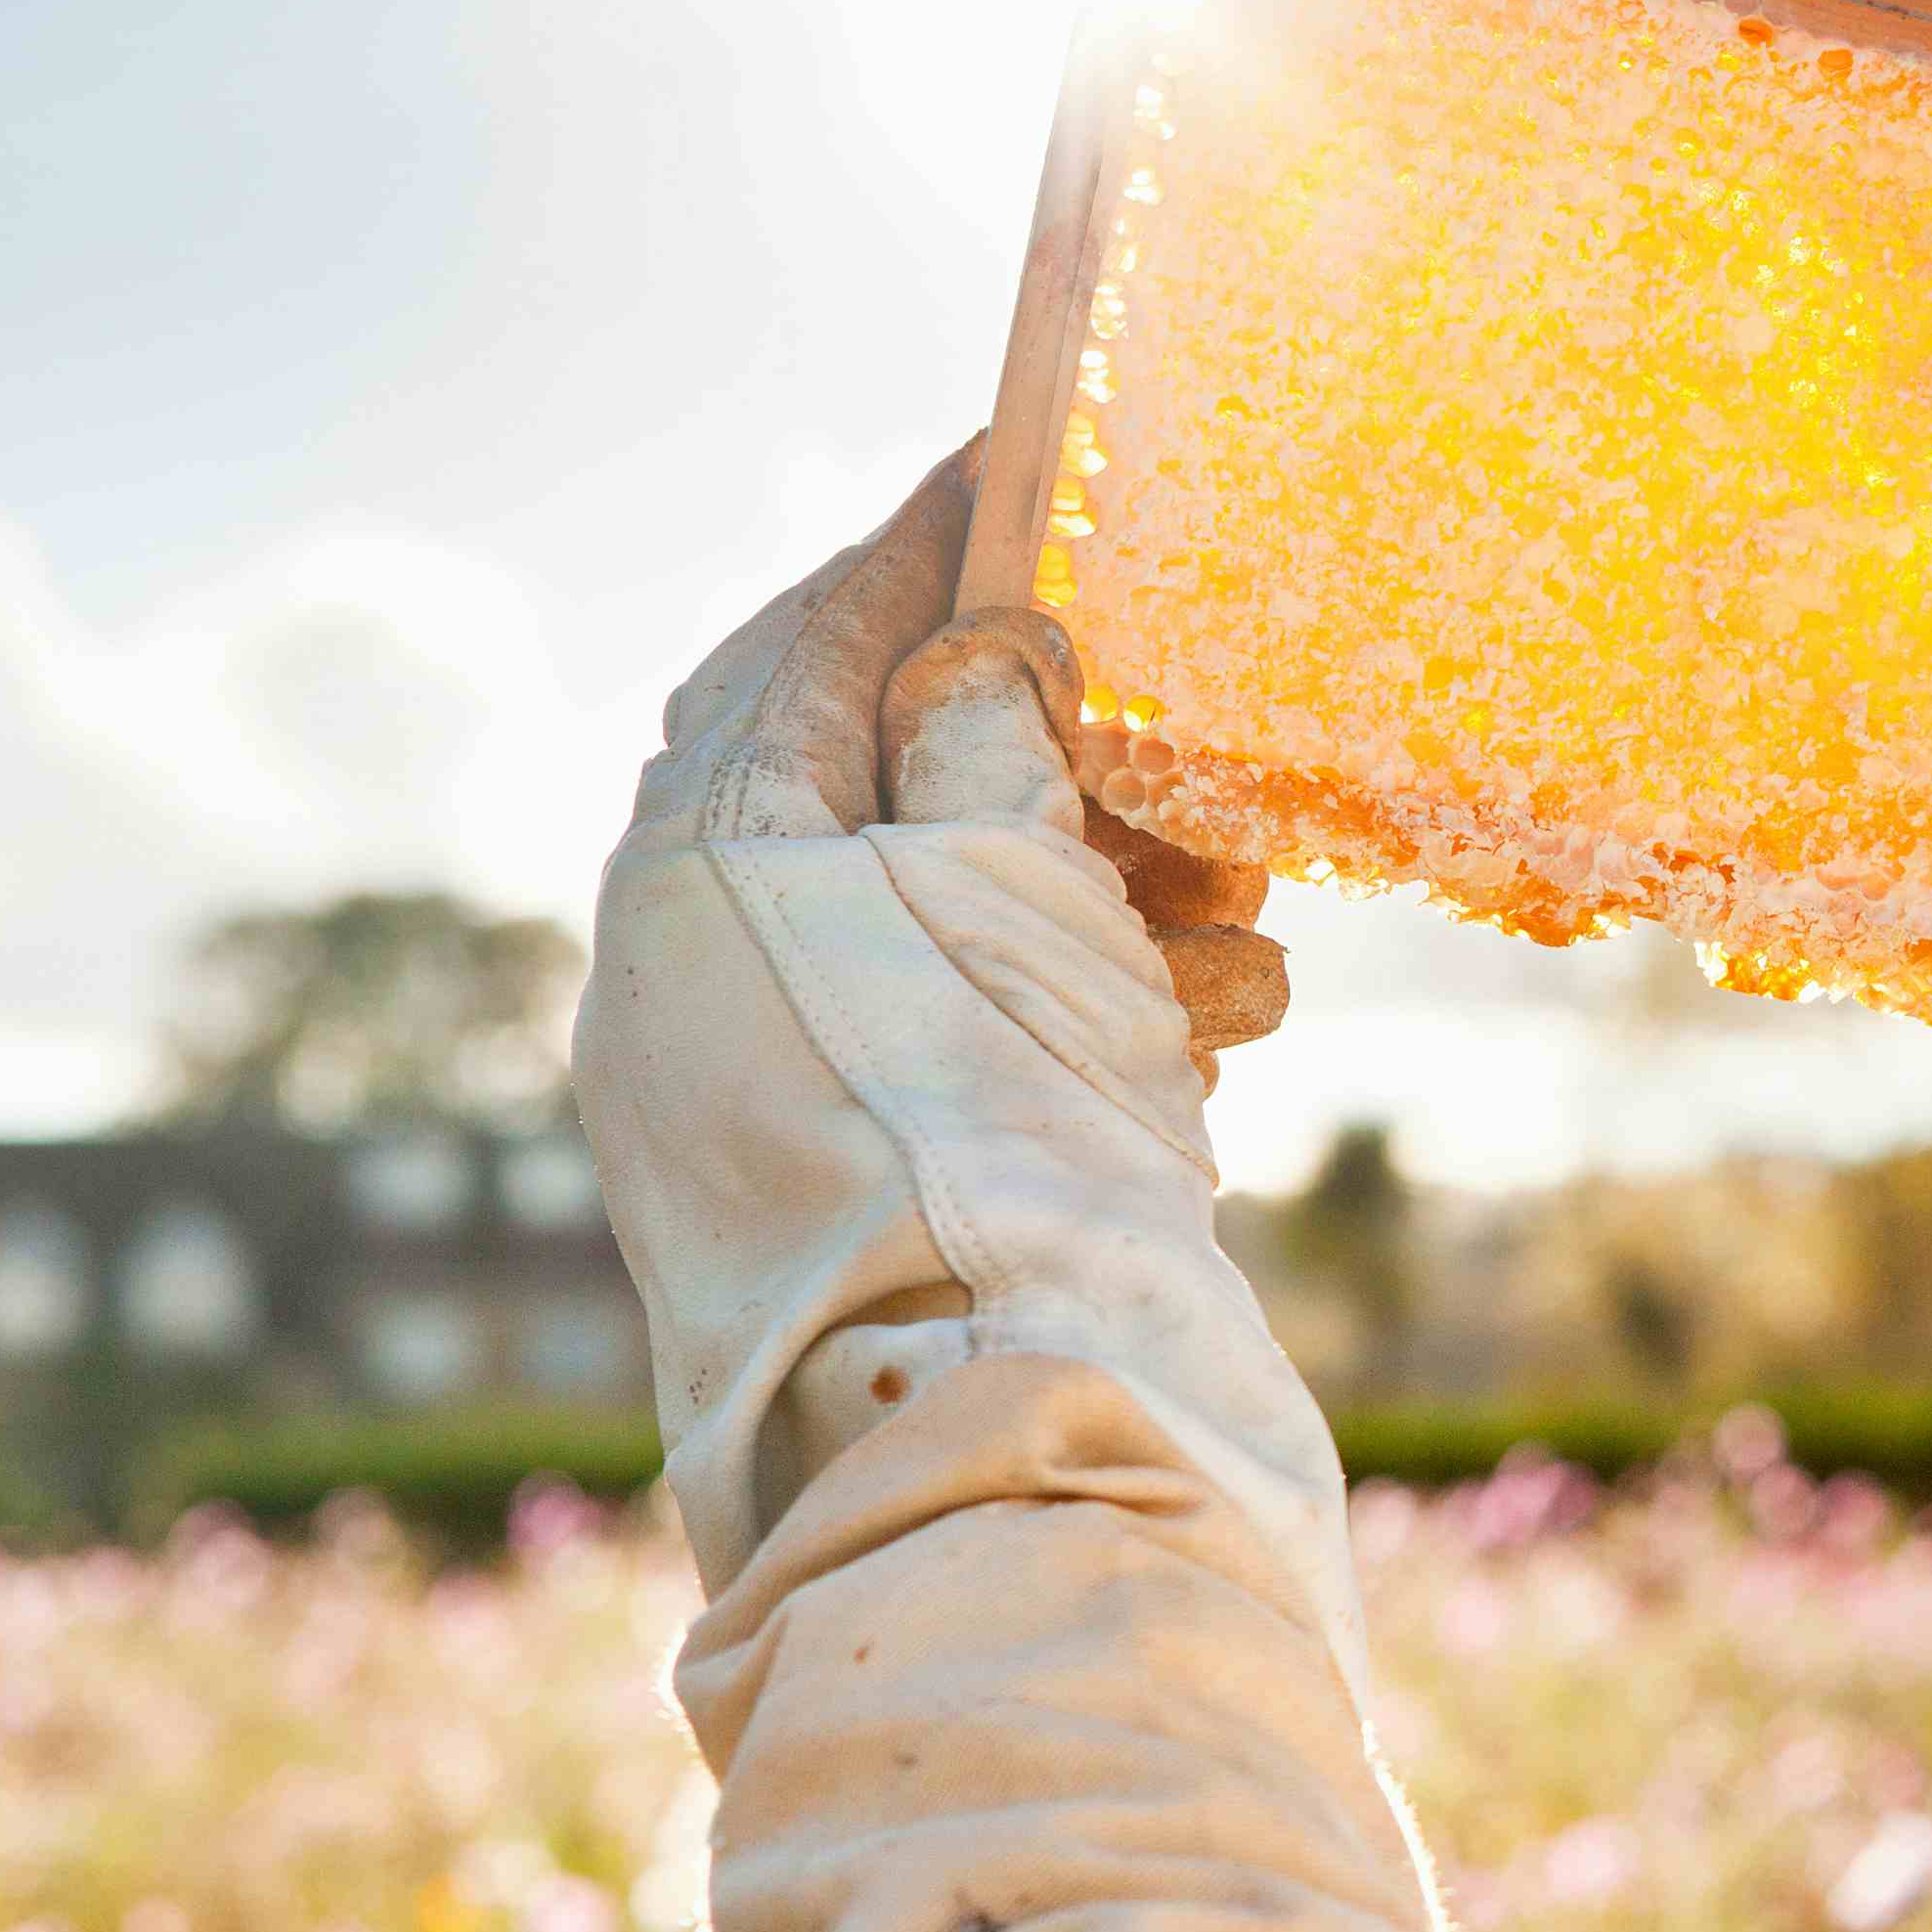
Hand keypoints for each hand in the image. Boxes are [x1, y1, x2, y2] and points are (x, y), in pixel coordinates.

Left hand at [574, 447, 1359, 1644]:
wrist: (997, 1461)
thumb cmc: (992, 1144)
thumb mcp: (1007, 886)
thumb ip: (988, 739)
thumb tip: (973, 653)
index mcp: (692, 869)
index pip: (797, 649)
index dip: (919, 553)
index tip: (1010, 470)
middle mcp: (691, 980)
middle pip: (876, 794)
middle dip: (1048, 750)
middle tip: (1177, 728)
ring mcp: (757, 1106)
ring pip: (940, 932)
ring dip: (1101, 889)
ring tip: (1240, 893)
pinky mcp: (849, 1207)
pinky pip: (960, 1054)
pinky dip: (1085, 1010)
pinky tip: (1220, 1013)